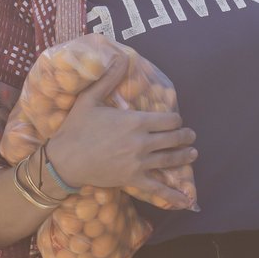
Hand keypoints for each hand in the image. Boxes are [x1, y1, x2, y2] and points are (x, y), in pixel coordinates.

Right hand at [46, 53, 196, 208]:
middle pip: (173, 139)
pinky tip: (186, 200)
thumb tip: (121, 57)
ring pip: (170, 160)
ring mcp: (139, 162)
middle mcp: (142, 142)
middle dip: (185, 137)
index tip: (175, 120)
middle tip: (191, 136)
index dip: (175, 120)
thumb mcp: (90, 98)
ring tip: (193, 154)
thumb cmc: (77, 127)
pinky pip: (157, 188)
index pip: (168, 120)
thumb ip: (109, 78)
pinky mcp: (133, 179)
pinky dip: (173, 195)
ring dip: (184, 157)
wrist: (65, 159)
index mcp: (135, 121)